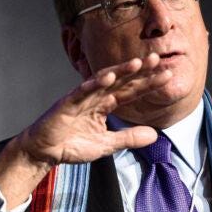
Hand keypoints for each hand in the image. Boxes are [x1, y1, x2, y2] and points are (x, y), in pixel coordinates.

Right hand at [18, 53, 171, 164]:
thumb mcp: (106, 145)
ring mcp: (81, 98)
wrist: (45, 152)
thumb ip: (128, 138)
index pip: (131, 91)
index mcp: (105, 105)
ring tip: (137, 63)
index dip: (148, 83)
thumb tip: (154, 135)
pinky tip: (108, 76)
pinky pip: (82, 91)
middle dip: (139, 70)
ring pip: (103, 80)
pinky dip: (95, 83)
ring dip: (120, 71)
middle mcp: (95, 97)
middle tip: (158, 59)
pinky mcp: (67, 103)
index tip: (167, 75)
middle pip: (121, 81)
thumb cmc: (71, 145)